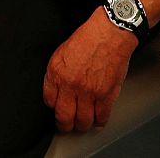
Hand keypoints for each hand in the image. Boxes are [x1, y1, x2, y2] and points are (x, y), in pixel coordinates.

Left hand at [43, 12, 135, 132]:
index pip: (49, 101)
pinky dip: (100, 122)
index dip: (53, 108)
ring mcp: (89, 92)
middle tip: (67, 126)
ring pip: (83, 121)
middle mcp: (70, 85)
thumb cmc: (88, 38)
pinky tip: (98, 120)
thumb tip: (55, 89)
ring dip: (83, 126)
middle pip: (64, 117)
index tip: (57, 109)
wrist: (110, 33)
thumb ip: (57, 73)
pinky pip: (102, 117)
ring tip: (83, 124)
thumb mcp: (61, 52)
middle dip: (65, 125)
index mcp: (56, 73)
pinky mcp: (106, 95)